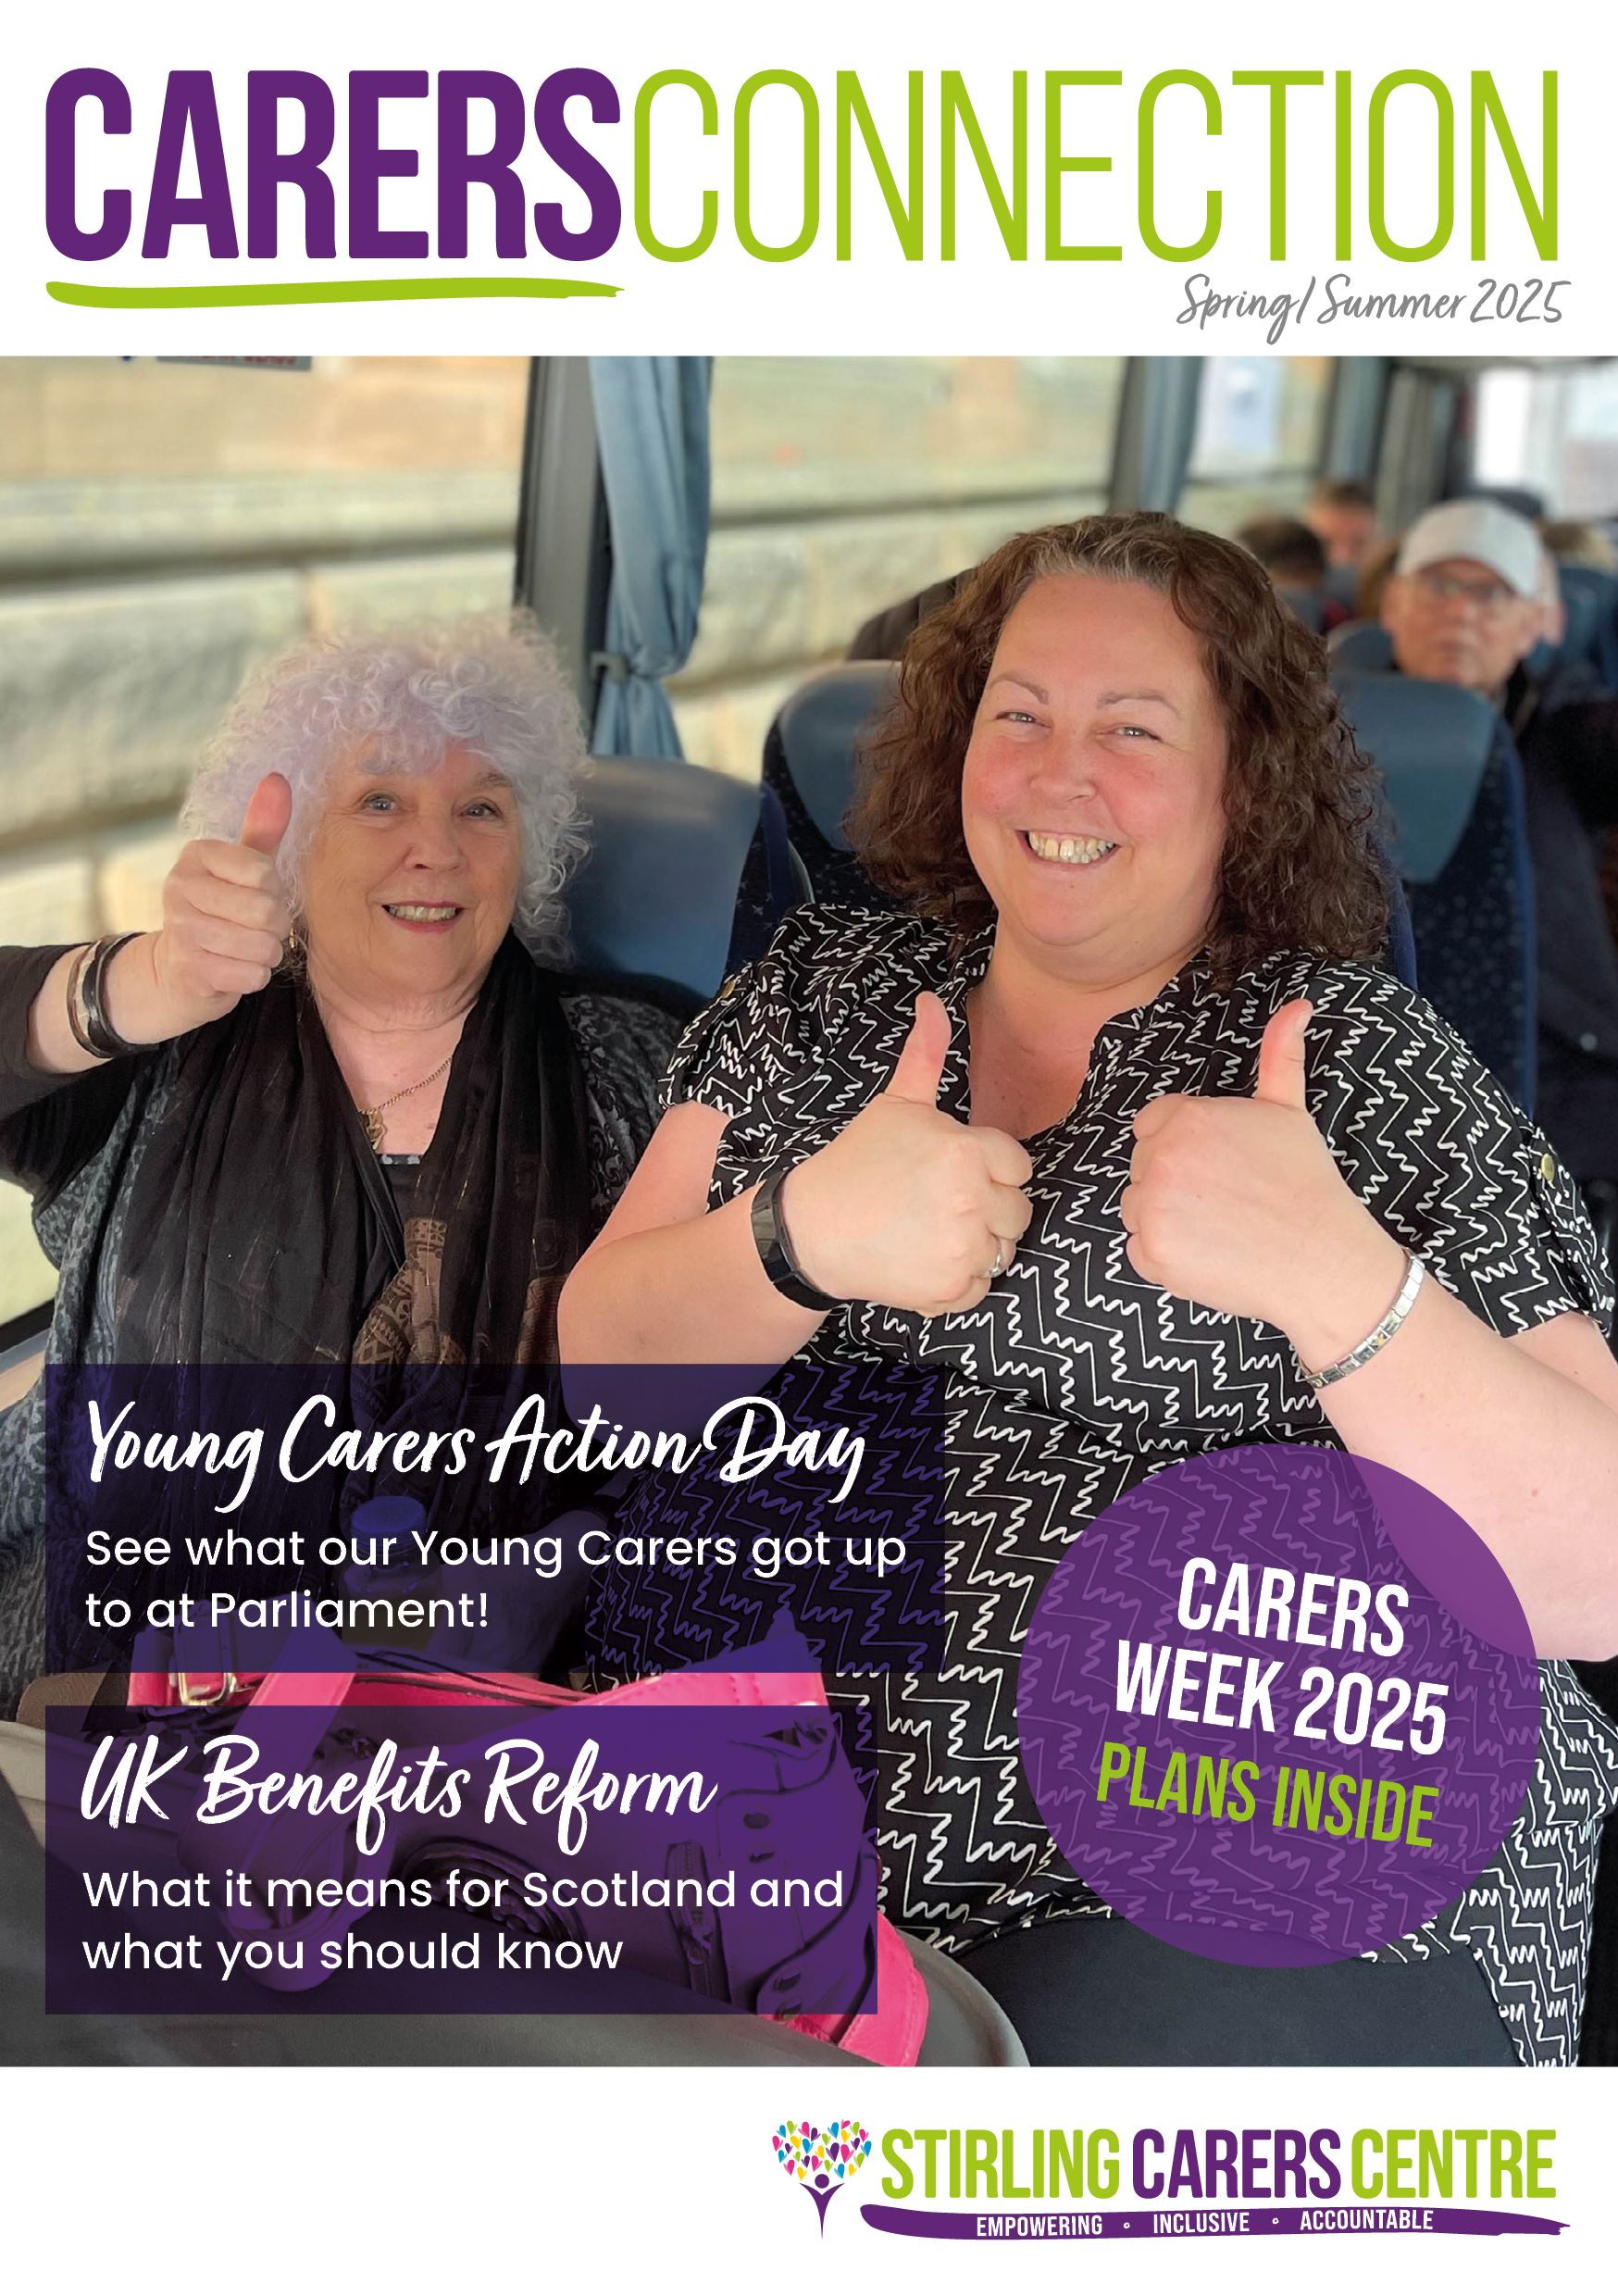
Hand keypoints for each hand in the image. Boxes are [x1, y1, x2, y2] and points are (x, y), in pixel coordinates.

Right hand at [131, 775, 294, 1035]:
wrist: (179, 969)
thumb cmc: (222, 909)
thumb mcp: (242, 866)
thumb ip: (263, 827)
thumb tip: (278, 779)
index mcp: (196, 855)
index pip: (264, 872)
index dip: (275, 890)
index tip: (258, 895)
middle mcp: (179, 887)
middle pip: (266, 910)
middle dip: (275, 926)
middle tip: (257, 927)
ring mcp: (180, 929)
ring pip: (261, 945)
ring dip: (267, 953)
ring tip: (247, 947)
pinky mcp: (188, 969)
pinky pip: (251, 975)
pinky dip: (253, 976)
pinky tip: (234, 968)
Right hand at [779, 991, 1033, 1316]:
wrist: (813, 1230)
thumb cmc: (857, 1163)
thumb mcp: (895, 1104)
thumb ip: (926, 1054)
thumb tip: (933, 999)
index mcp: (968, 1150)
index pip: (1019, 1166)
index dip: (989, 1170)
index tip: (949, 1175)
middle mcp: (974, 1199)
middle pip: (1019, 1211)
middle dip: (987, 1209)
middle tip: (937, 1206)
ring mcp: (964, 1247)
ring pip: (1004, 1250)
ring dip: (977, 1246)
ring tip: (931, 1232)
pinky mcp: (952, 1288)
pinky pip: (983, 1285)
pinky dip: (960, 1281)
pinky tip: (925, 1260)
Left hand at [1119, 1001, 1404, 1355]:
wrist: (1321, 1258)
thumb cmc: (1305, 1182)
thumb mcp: (1289, 1110)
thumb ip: (1280, 1054)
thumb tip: (1299, 1004)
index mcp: (1186, 1119)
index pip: (1151, 1126)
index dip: (1184, 1146)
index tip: (1219, 1165)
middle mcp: (1161, 1159)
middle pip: (1142, 1166)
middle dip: (1173, 1179)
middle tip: (1225, 1197)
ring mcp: (1152, 1208)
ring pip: (1136, 1207)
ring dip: (1166, 1217)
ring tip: (1219, 1225)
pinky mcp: (1151, 1254)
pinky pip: (1138, 1249)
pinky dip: (1166, 1256)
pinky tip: (1209, 1253)